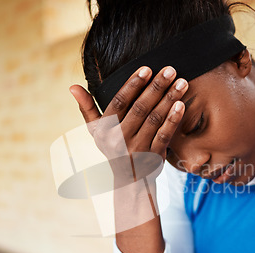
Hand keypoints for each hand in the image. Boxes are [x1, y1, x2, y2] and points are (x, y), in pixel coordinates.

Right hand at [70, 66, 187, 186]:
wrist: (129, 181)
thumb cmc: (113, 147)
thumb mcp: (97, 131)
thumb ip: (87, 108)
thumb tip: (72, 87)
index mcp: (104, 130)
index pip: (120, 103)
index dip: (133, 85)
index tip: (147, 69)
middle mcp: (119, 140)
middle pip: (140, 108)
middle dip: (156, 87)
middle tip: (170, 70)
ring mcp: (138, 149)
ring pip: (155, 119)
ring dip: (169, 99)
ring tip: (182, 82)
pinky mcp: (153, 157)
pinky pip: (165, 135)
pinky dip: (173, 119)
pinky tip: (181, 104)